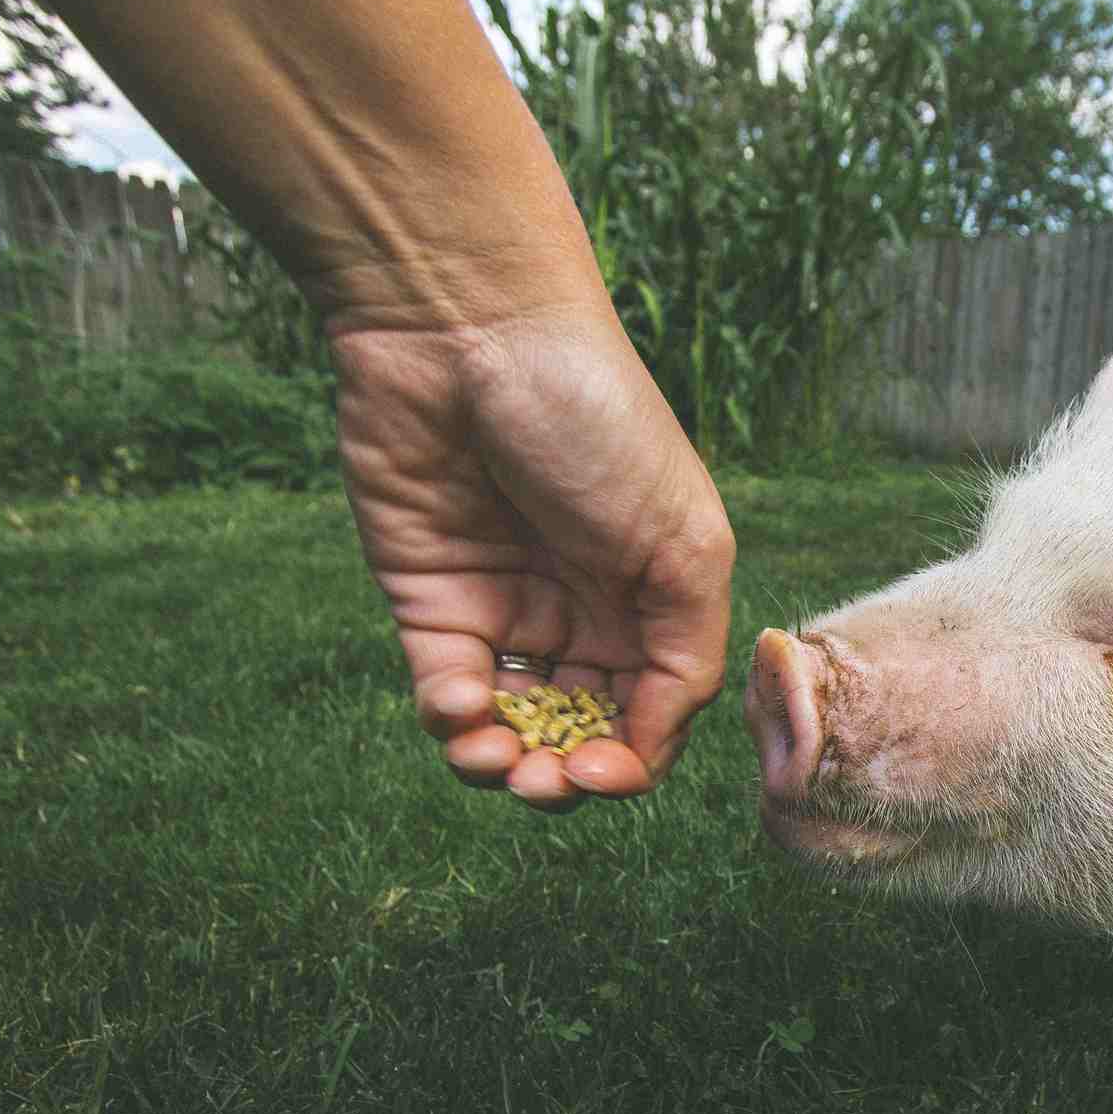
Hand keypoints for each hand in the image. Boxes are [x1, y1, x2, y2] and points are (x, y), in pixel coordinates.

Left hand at [330, 301, 734, 810]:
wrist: (470, 332)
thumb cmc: (597, 422)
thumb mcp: (683, 545)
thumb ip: (683, 656)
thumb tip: (650, 745)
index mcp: (656, 603)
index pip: (649, 718)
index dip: (628, 762)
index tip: (602, 772)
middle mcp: (584, 613)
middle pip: (576, 734)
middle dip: (560, 775)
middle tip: (543, 781)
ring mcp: (504, 609)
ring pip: (507, 729)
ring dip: (499, 763)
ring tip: (490, 757)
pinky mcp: (429, 599)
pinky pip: (444, 690)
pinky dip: (451, 717)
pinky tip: (459, 702)